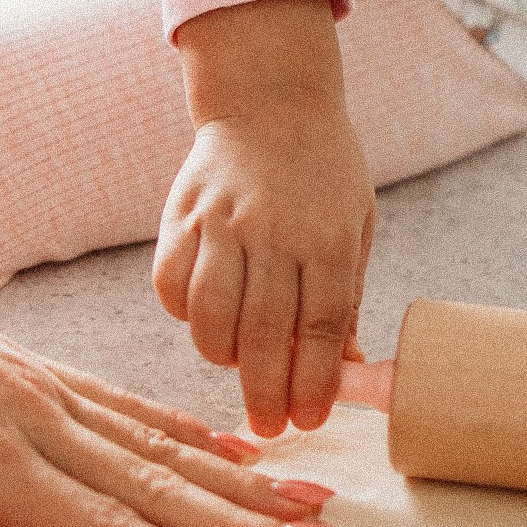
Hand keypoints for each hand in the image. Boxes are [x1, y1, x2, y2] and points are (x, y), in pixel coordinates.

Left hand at [0, 86, 339, 526]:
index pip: (96, 526)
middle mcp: (26, 416)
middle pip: (152, 486)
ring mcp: (38, 388)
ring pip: (156, 445)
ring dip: (237, 484)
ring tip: (312, 511)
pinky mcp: (34, 372)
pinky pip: (129, 408)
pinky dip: (193, 433)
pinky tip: (237, 451)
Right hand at [154, 0, 374, 437]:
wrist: (270, 98)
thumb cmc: (323, 171)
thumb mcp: (355, 224)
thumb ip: (346, 297)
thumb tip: (346, 372)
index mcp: (329, 237)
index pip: (321, 328)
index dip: (313, 383)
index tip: (309, 422)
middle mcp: (275, 231)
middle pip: (265, 334)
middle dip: (266, 393)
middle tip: (268, 429)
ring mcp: (223, 221)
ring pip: (211, 316)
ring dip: (222, 358)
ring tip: (236, 370)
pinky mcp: (183, 214)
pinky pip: (171, 283)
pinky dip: (183, 315)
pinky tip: (203, 321)